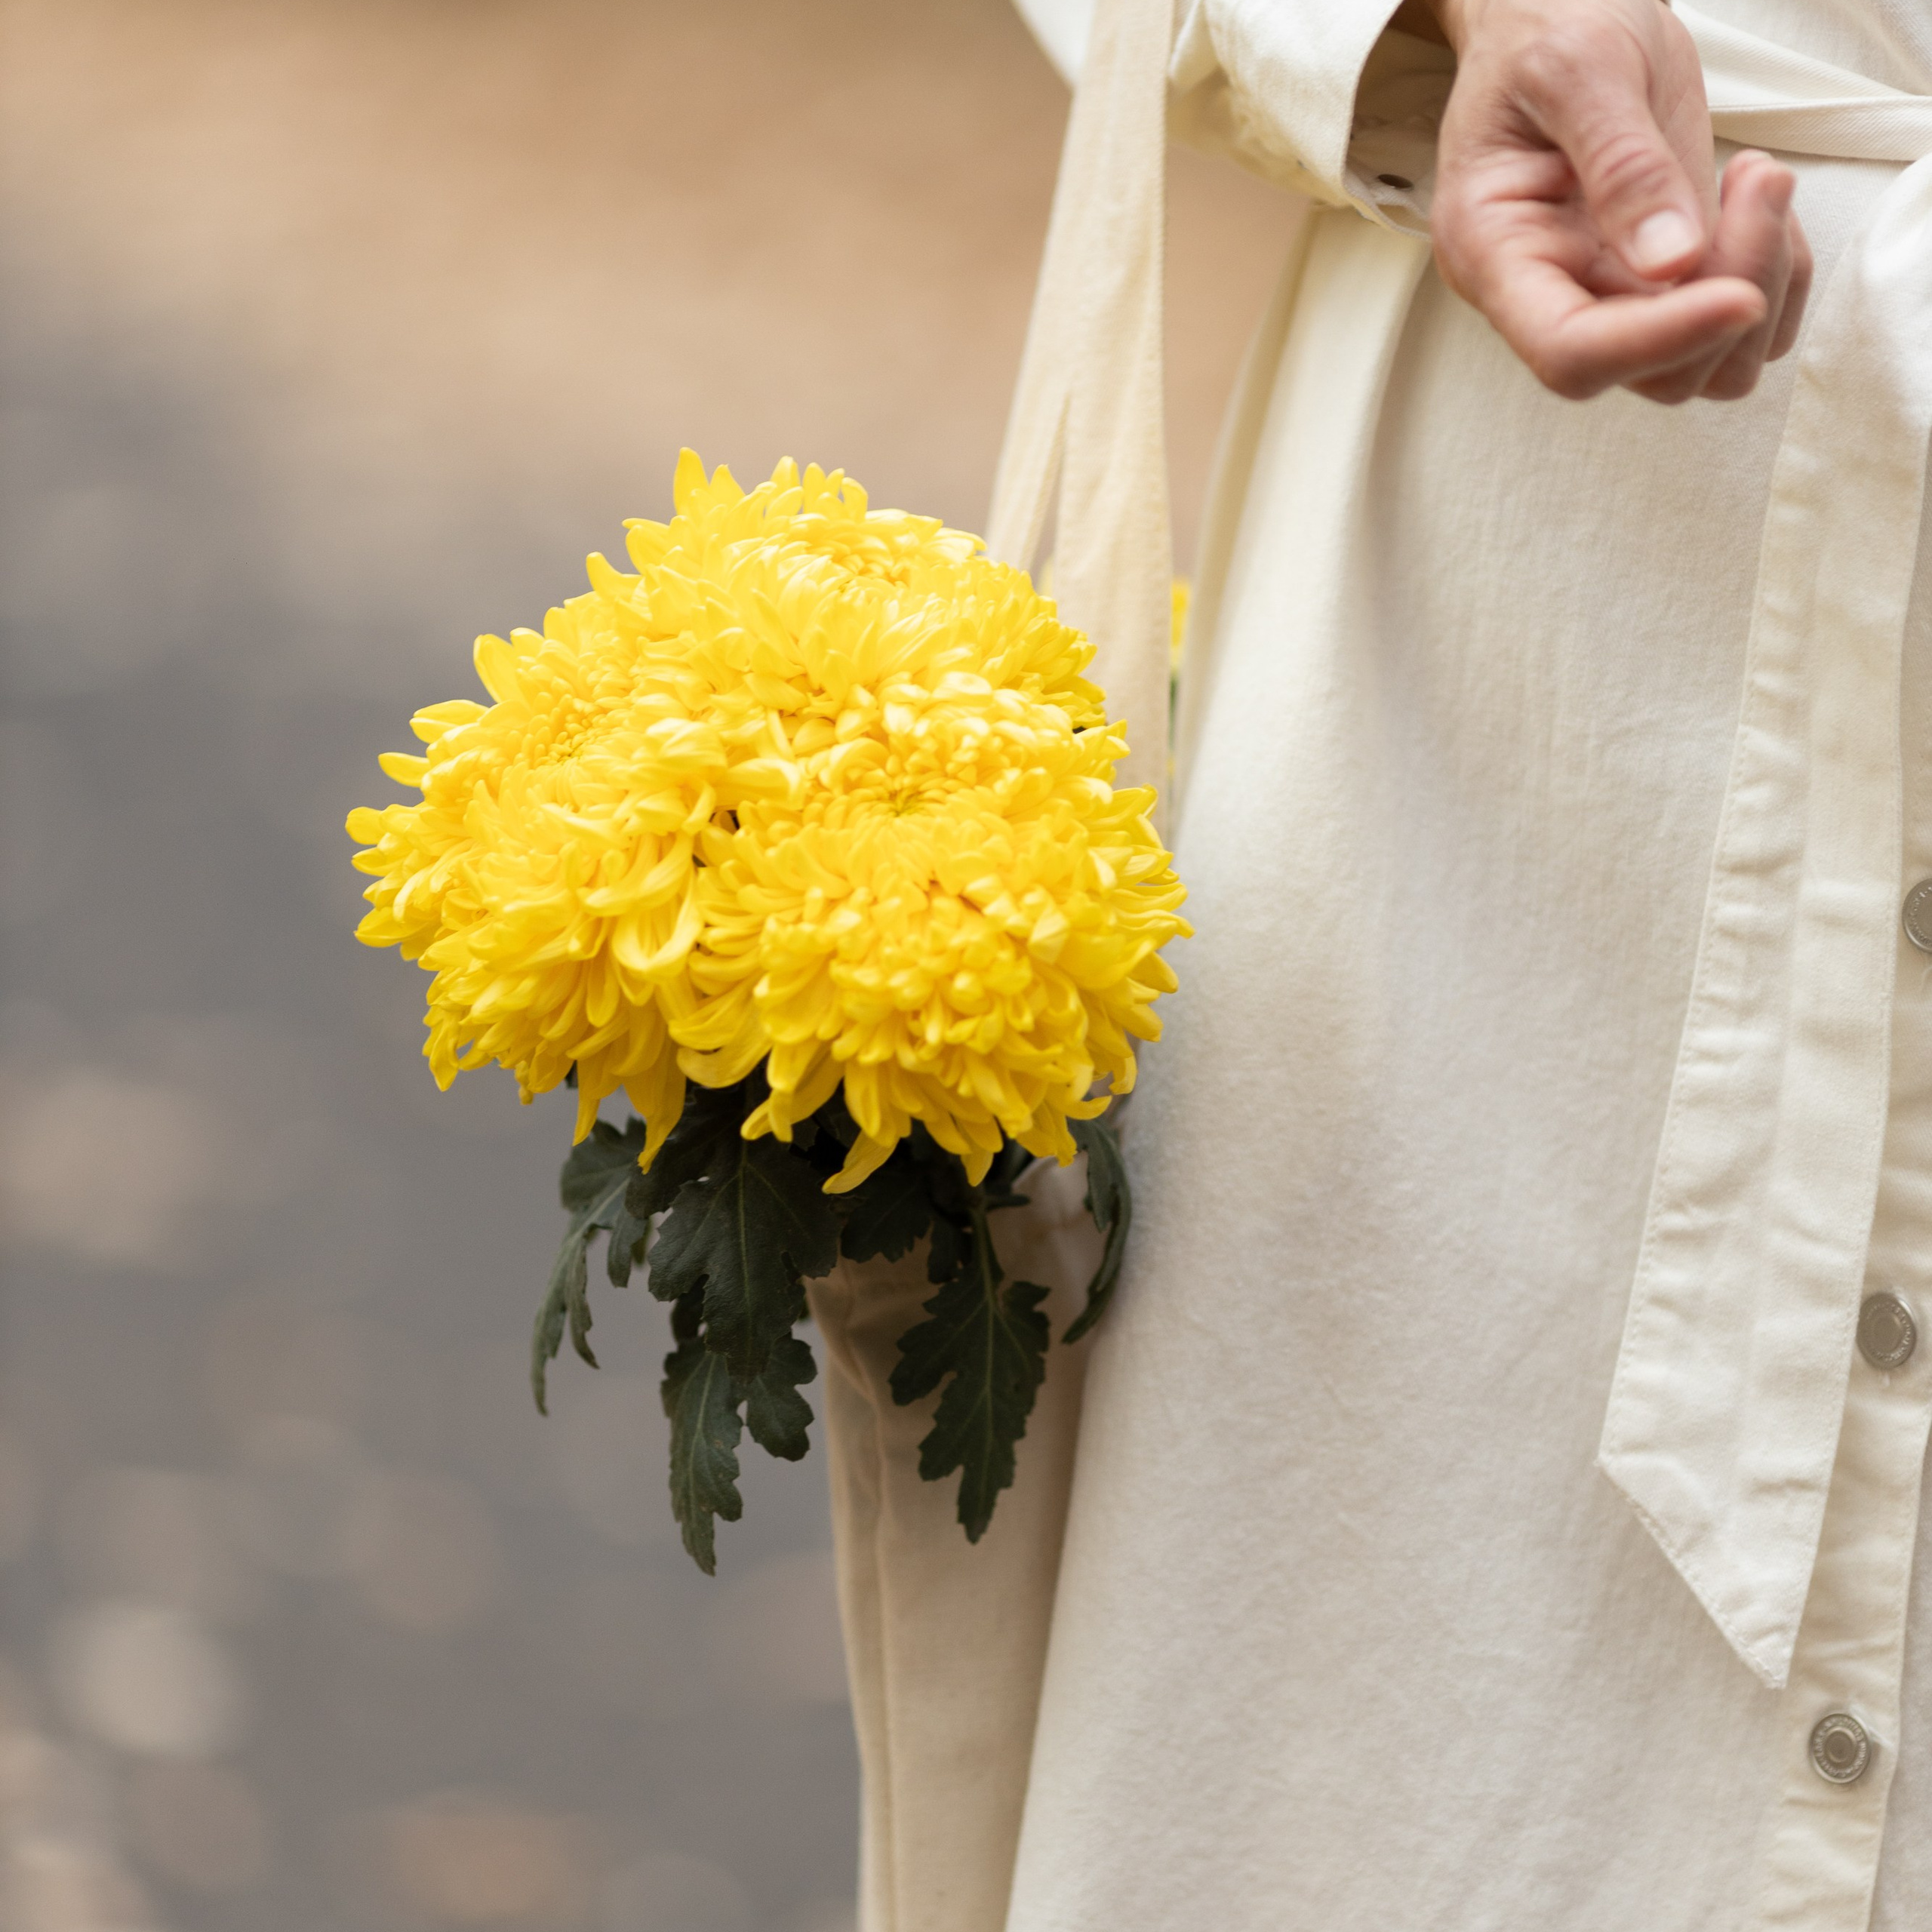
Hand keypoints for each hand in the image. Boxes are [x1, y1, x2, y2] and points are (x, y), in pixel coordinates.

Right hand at [1416, 0, 1811, 401]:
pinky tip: (1759, 202)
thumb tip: (1671, 263)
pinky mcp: (1661, 287)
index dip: (1657, 341)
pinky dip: (1781, 278)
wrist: (1556, 12)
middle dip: (1733, 291)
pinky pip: (1738, 334)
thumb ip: (1622, 162)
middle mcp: (1550, 297)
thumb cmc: (1547, 26)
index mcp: (1499, 255)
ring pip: (1704, 369)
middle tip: (1759, 176)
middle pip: (1651, 375)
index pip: (1569, 352)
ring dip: (1765, 284)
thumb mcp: (1580, 65)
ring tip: (1759, 177)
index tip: (1739, 293)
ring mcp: (1608, 300)